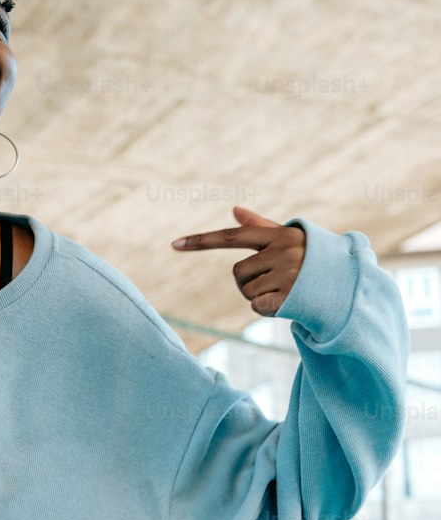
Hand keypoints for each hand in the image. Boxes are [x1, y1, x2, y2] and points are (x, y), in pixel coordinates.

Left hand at [171, 206, 306, 315]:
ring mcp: (288, 274)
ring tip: (285, 291)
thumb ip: (261, 227)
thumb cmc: (313, 261)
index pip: (232, 238)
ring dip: (260, 297)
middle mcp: (283, 251)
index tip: (173, 244)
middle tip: (275, 282)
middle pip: (238, 274)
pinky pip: (258, 307)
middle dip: (250, 283)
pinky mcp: (291, 296)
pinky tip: (287, 304)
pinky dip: (268, 310)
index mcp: (279, 235)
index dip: (202, 241)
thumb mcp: (288, 240)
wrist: (347, 286)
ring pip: (247, 292)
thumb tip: (235, 210)